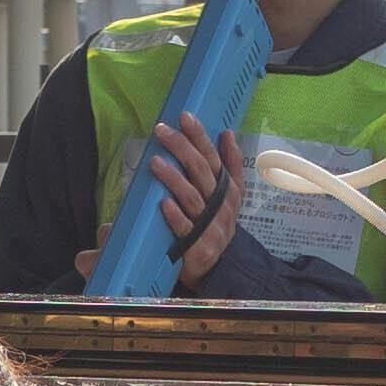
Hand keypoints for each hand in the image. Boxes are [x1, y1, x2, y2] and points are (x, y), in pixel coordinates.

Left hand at [144, 111, 245, 287]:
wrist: (217, 268)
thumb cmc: (215, 226)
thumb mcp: (228, 197)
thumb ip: (231, 166)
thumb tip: (227, 134)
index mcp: (227, 190)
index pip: (213, 157)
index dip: (201, 137)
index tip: (186, 117)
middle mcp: (220, 206)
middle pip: (202, 171)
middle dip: (182, 147)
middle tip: (162, 131)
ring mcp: (210, 226)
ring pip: (192, 196)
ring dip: (173, 178)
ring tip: (155, 162)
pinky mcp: (197, 246)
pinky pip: (185, 228)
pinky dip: (175, 215)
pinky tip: (164, 203)